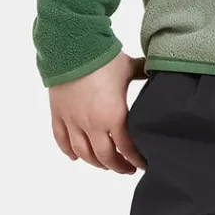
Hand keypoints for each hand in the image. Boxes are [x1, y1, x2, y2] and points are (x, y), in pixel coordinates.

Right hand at [48, 51, 147, 172]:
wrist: (71, 46)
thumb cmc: (102, 57)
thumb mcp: (129, 67)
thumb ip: (144, 73)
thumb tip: (157, 70)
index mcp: (114, 117)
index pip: (127, 149)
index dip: (136, 160)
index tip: (142, 165)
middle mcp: (92, 124)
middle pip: (105, 157)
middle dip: (117, 166)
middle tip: (126, 169)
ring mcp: (73, 121)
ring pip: (83, 153)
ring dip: (94, 162)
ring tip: (104, 164)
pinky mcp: (58, 114)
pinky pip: (61, 140)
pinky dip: (68, 151)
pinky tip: (75, 157)